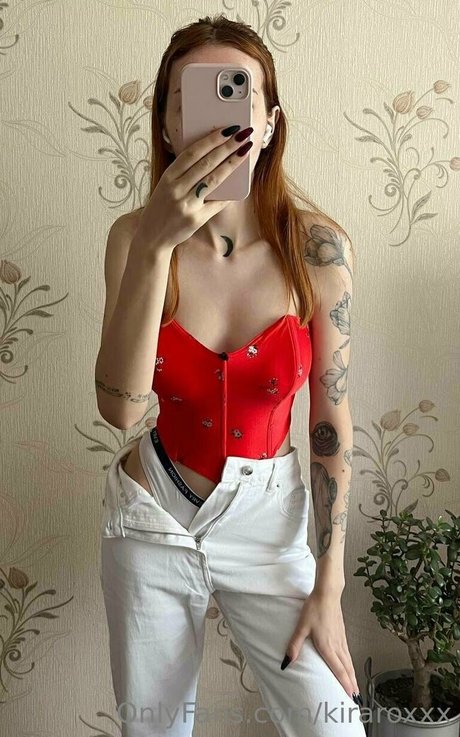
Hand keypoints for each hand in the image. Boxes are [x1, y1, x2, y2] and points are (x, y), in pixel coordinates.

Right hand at [133, 124, 253, 255]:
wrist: (152, 237)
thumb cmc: (162, 208)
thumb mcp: (166, 186)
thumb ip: (184, 173)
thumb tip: (212, 156)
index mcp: (168, 177)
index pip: (192, 153)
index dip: (211, 139)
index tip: (228, 129)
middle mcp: (176, 189)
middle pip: (206, 163)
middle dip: (227, 146)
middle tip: (244, 134)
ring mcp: (186, 205)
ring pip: (214, 180)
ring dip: (232, 164)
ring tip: (245, 151)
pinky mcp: (196, 219)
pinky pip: (217, 203)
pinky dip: (229, 193)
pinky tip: (240, 182)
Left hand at [281, 587, 359, 699]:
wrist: (328, 593)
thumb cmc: (314, 608)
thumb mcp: (301, 627)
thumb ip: (294, 646)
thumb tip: (286, 662)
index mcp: (327, 646)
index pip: (338, 669)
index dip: (344, 683)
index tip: (350, 696)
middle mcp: (337, 645)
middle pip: (346, 668)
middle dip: (351, 684)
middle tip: (355, 699)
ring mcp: (341, 639)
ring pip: (349, 661)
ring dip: (352, 675)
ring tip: (355, 687)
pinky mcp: (342, 633)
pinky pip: (348, 653)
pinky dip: (351, 664)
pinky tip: (349, 665)